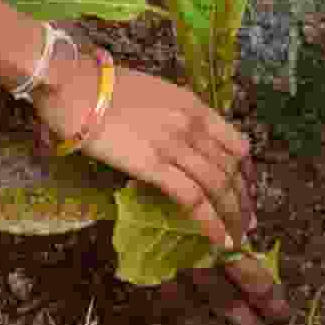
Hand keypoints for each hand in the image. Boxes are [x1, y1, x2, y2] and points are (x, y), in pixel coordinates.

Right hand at [59, 59, 293, 324]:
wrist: (75, 86)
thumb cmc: (102, 88)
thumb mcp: (152, 95)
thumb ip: (172, 117)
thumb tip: (178, 141)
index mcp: (193, 105)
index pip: (237, 142)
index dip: (248, 172)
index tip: (249, 191)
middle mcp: (192, 124)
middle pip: (232, 168)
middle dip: (244, 200)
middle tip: (248, 223)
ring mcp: (175, 145)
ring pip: (219, 186)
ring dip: (233, 215)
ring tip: (238, 237)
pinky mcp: (154, 166)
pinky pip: (193, 199)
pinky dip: (211, 222)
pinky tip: (218, 239)